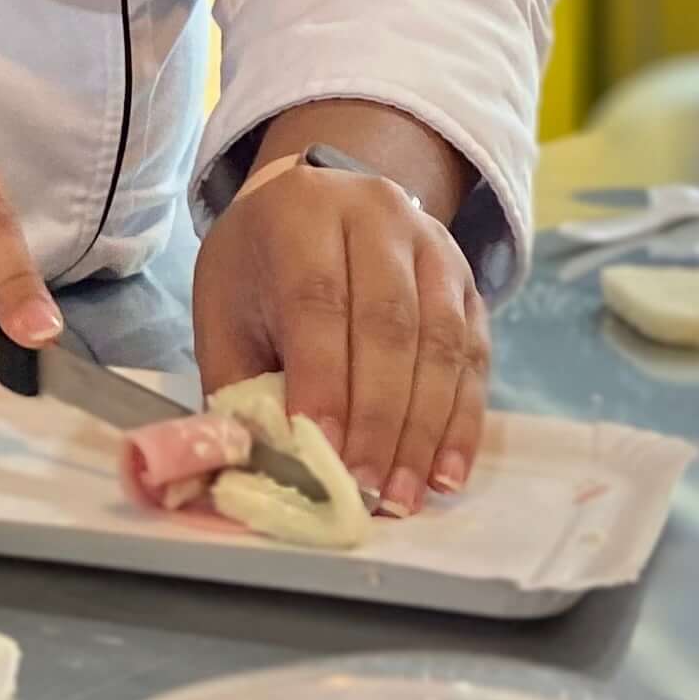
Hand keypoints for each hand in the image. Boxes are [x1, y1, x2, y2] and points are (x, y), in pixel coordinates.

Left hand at [192, 158, 485, 515]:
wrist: (313, 204)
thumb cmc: (258, 270)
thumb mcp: (224, 311)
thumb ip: (239, 385)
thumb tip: (265, 467)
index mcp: (302, 214)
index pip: (318, 301)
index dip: (323, 381)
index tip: (322, 452)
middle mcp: (377, 217)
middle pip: (389, 324)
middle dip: (378, 419)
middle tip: (366, 490)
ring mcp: (432, 245)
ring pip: (440, 343)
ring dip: (425, 430)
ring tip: (404, 496)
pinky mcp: (468, 281)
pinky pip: (474, 356)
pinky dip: (463, 421)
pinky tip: (446, 473)